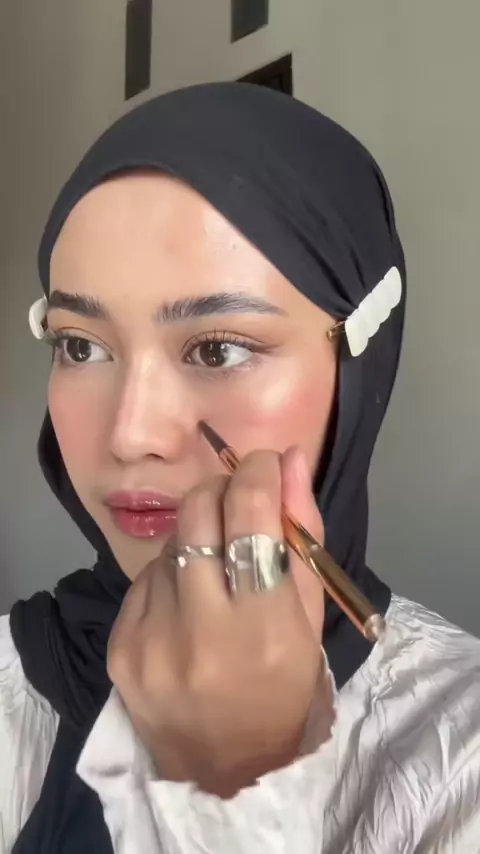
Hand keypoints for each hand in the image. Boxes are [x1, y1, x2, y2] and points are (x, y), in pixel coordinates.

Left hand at [107, 447, 331, 796]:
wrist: (227, 770)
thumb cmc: (286, 690)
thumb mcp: (311, 616)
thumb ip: (304, 532)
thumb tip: (291, 458)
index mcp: (266, 626)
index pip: (250, 515)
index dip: (255, 473)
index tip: (261, 462)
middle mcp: (203, 632)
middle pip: (197, 511)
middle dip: (220, 490)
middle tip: (235, 502)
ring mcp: (152, 641)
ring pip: (170, 541)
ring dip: (195, 537)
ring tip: (214, 571)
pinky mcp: (121, 648)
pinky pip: (145, 578)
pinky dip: (169, 575)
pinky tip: (185, 604)